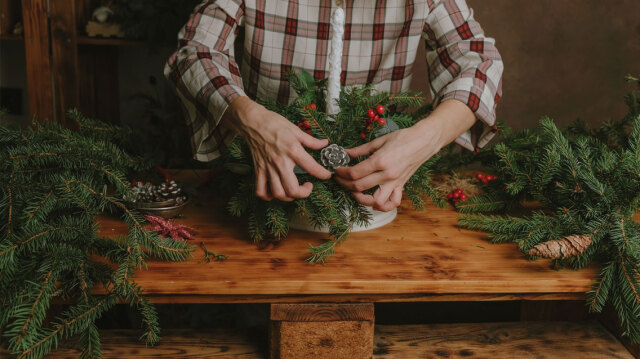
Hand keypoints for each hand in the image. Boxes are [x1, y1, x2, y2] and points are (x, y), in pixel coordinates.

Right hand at [223, 97, 330, 200]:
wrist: (252, 122)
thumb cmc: (274, 124)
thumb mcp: (295, 129)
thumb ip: (311, 140)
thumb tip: (324, 143)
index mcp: (293, 150)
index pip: (312, 168)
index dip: (323, 174)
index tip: (326, 175)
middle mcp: (280, 162)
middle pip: (292, 189)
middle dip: (303, 193)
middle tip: (308, 186)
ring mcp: (268, 168)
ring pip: (278, 193)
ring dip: (288, 197)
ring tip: (293, 191)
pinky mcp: (258, 170)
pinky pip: (261, 190)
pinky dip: (268, 196)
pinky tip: (275, 192)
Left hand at [335, 100, 475, 210]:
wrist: (424, 141)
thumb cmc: (402, 137)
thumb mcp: (379, 141)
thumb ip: (360, 150)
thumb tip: (345, 153)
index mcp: (380, 161)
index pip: (354, 173)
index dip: (342, 173)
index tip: (337, 170)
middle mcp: (387, 174)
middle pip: (359, 186)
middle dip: (345, 184)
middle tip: (340, 179)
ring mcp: (395, 182)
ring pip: (375, 201)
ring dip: (362, 199)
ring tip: (356, 192)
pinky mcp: (401, 186)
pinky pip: (393, 203)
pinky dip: (383, 206)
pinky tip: (374, 201)